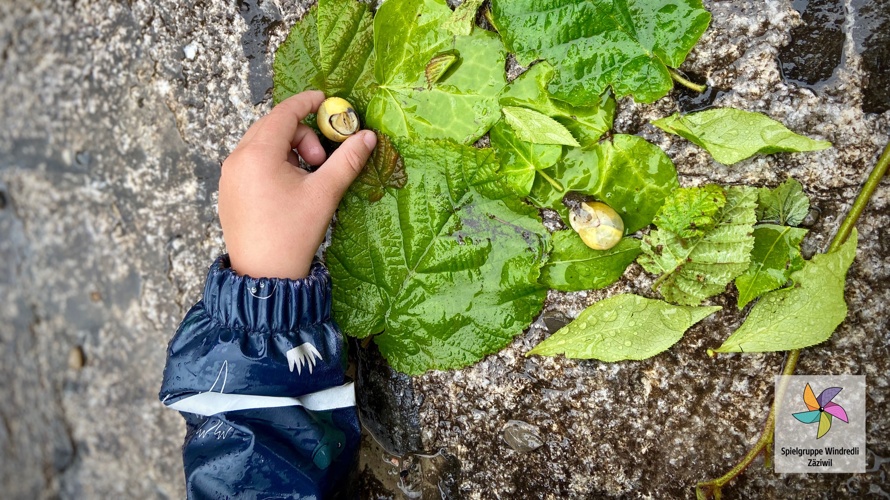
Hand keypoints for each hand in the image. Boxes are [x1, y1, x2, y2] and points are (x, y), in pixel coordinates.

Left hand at [218, 91, 376, 278]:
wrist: (264, 276)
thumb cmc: (293, 234)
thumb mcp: (324, 194)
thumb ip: (347, 160)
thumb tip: (368, 137)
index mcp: (258, 154)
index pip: (284, 113)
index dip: (307, 102)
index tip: (326, 100)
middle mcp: (237, 159)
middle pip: (272, 126)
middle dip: (301, 134)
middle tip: (320, 160)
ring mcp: (229, 176)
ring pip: (260, 144)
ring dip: (288, 150)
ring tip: (305, 178)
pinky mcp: (228, 192)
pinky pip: (250, 162)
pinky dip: (272, 163)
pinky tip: (288, 188)